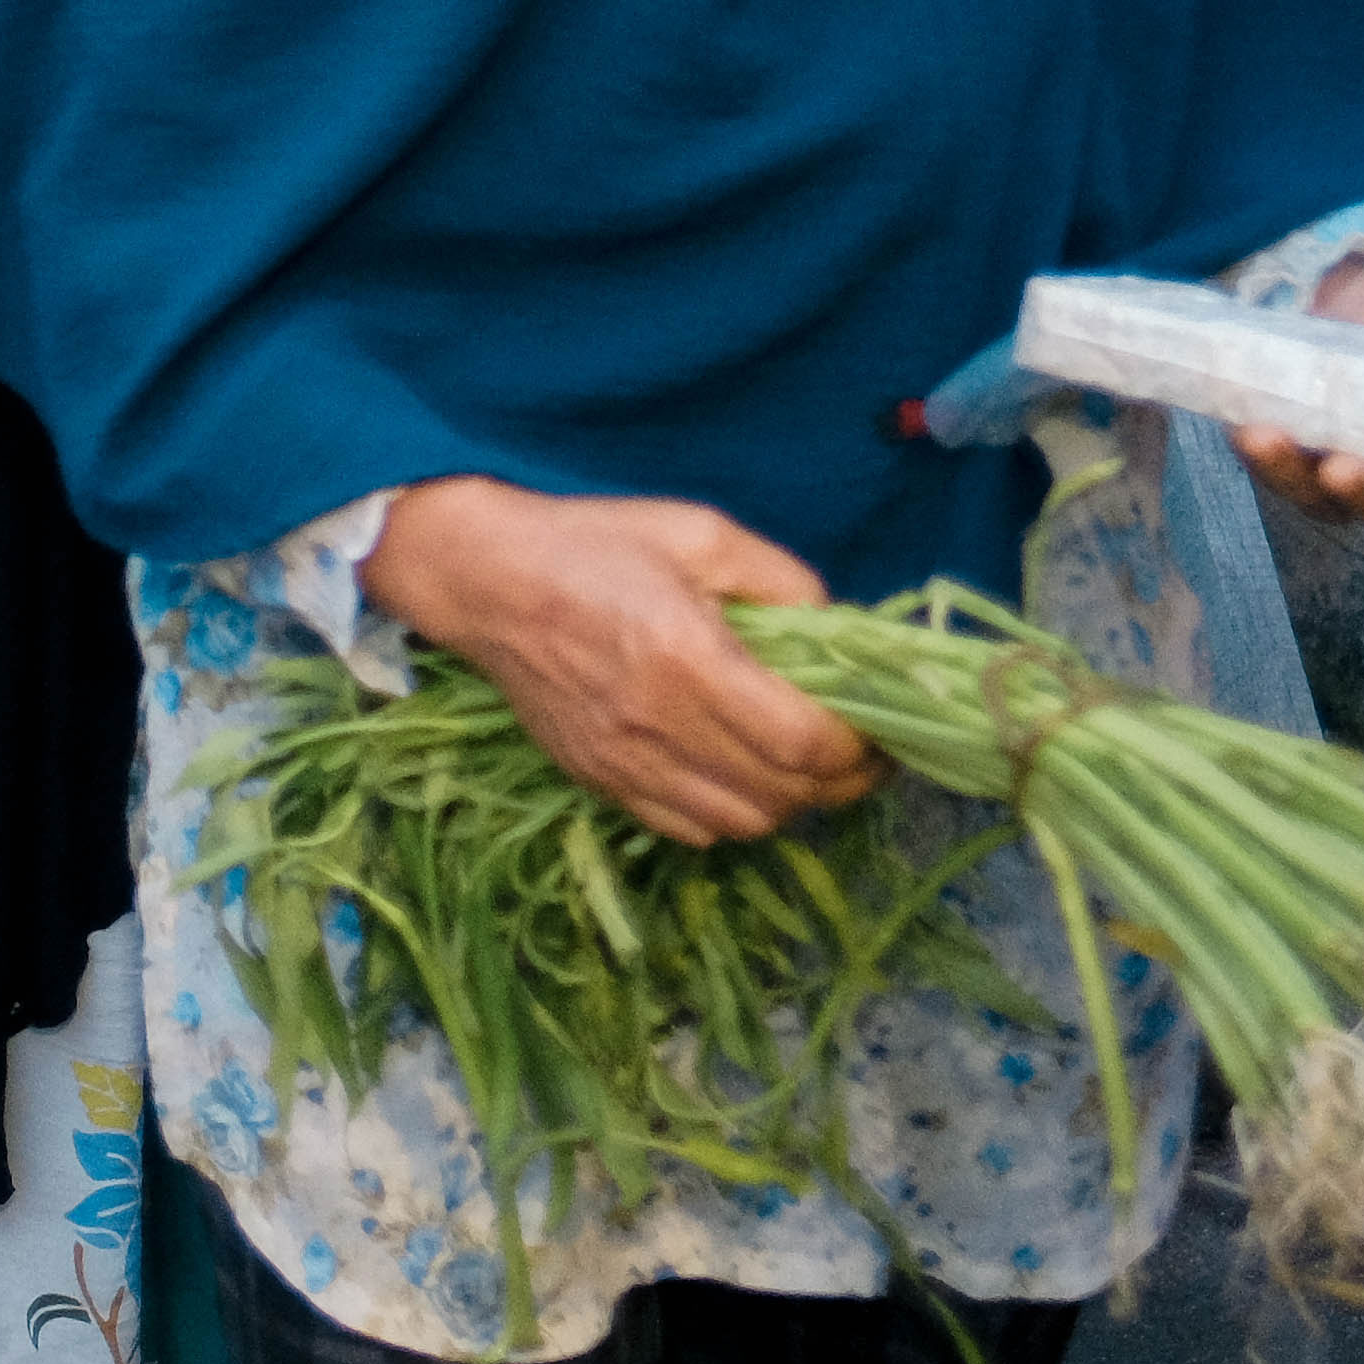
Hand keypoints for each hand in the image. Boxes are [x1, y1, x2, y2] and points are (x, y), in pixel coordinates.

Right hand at [357, 476, 880, 847]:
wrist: (484, 578)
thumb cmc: (594, 544)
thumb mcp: (700, 532)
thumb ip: (782, 580)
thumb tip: (838, 631)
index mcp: (690, 658)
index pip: (804, 743)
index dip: (859, 750)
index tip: (879, 730)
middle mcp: (658, 726)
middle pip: (783, 795)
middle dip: (840, 782)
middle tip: (858, 752)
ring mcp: (625, 764)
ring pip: (741, 825)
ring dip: (787, 804)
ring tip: (799, 766)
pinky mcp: (599, 781)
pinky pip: (688, 831)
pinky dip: (730, 816)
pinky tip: (736, 775)